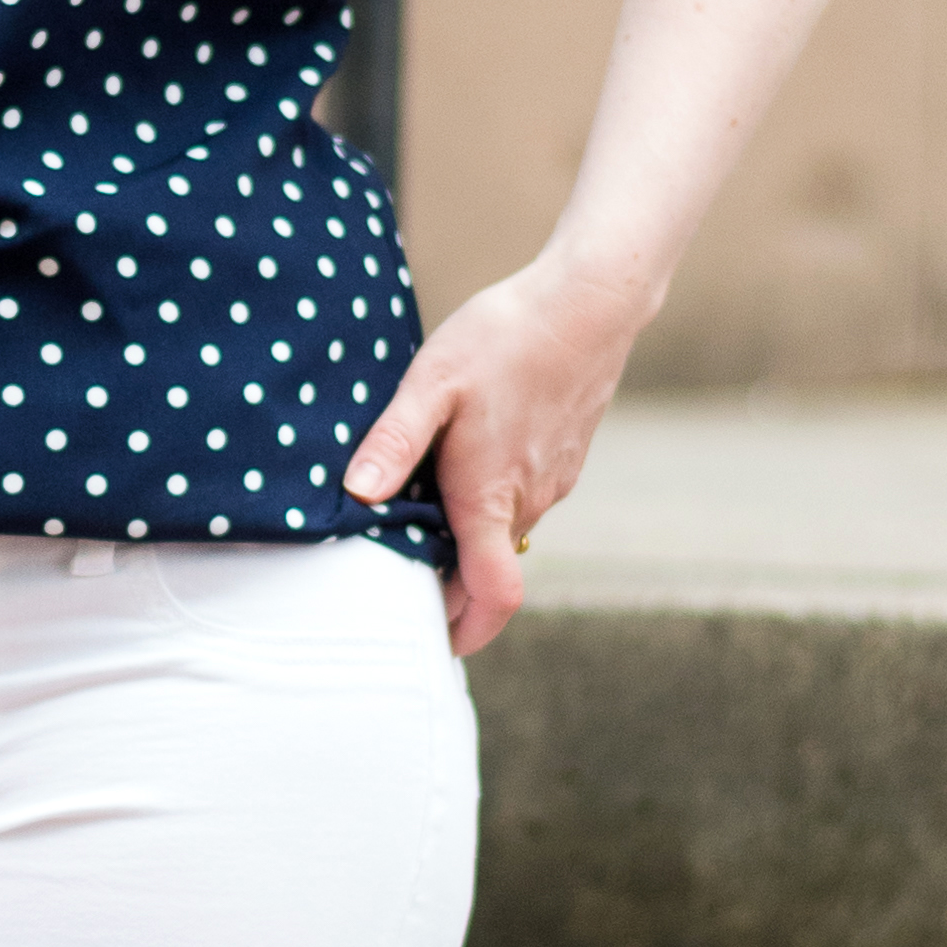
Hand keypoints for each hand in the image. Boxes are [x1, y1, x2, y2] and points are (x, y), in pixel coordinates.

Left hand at [343, 254, 647, 655]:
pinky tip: (458, 465)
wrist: (589, 302)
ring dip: (464, 541)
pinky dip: (487, 506)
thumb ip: (394, 441)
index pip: (492, 598)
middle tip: (395, 577)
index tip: (430, 644)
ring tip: (417, 513)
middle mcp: (527, 503)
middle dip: (446, 587)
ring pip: (502, 535)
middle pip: (486, 573)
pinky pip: (519, 503)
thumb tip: (356, 494)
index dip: (462, 632)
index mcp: (490, 496)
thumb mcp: (433, 381)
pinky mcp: (561, 461)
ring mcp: (550, 484)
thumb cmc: (506, 336)